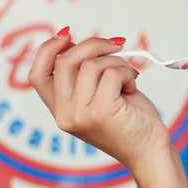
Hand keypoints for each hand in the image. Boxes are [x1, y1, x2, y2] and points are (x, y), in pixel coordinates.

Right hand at [28, 32, 171, 173]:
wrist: (150, 152)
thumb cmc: (130, 121)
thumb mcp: (99, 95)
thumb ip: (84, 74)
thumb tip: (80, 42)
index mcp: (61, 111)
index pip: (37, 75)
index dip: (48, 49)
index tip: (67, 34)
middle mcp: (65, 115)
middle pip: (64, 61)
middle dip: (93, 45)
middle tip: (116, 46)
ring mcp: (81, 115)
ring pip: (90, 64)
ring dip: (116, 62)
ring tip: (129, 76)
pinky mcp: (101, 112)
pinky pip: (111, 73)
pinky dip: (126, 72)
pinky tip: (133, 86)